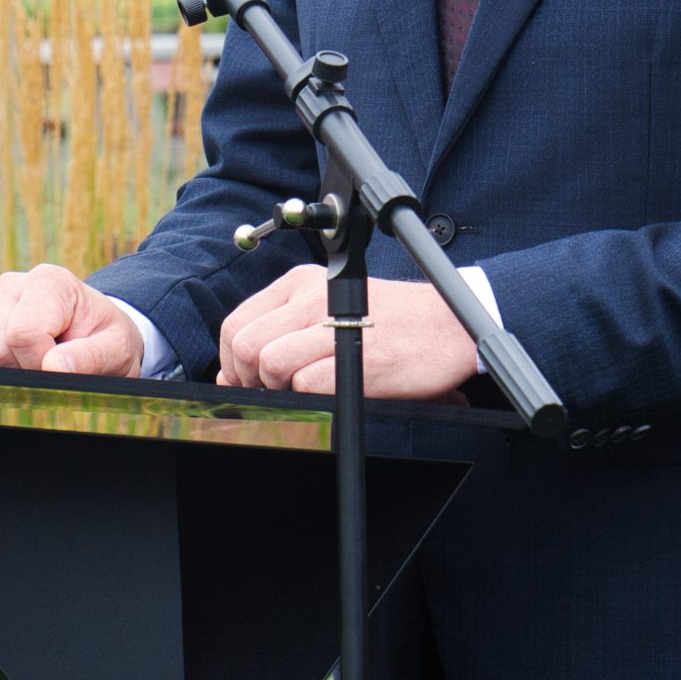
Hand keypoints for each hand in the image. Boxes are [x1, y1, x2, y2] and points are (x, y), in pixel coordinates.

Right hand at [0, 264, 145, 375]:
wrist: (94, 335)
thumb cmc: (105, 340)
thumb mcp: (115, 349)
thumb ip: (91, 358)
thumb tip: (54, 366)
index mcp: (48, 282)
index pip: (22, 333)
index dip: (39, 363)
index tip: (61, 365)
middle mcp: (11, 286)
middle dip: (21, 371)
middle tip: (49, 367)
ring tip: (30, 364)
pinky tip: (10, 366)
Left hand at [218, 268, 476, 399]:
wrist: (448, 325)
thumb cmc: (391, 322)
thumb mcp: (331, 307)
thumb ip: (284, 329)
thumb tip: (236, 370)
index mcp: (301, 283)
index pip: (235, 323)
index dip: (231, 361)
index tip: (245, 381)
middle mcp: (312, 297)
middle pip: (244, 344)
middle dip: (247, 378)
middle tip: (270, 392)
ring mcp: (334, 325)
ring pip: (268, 362)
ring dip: (277, 387)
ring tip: (303, 390)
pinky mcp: (355, 358)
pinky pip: (304, 383)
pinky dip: (309, 396)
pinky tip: (330, 392)